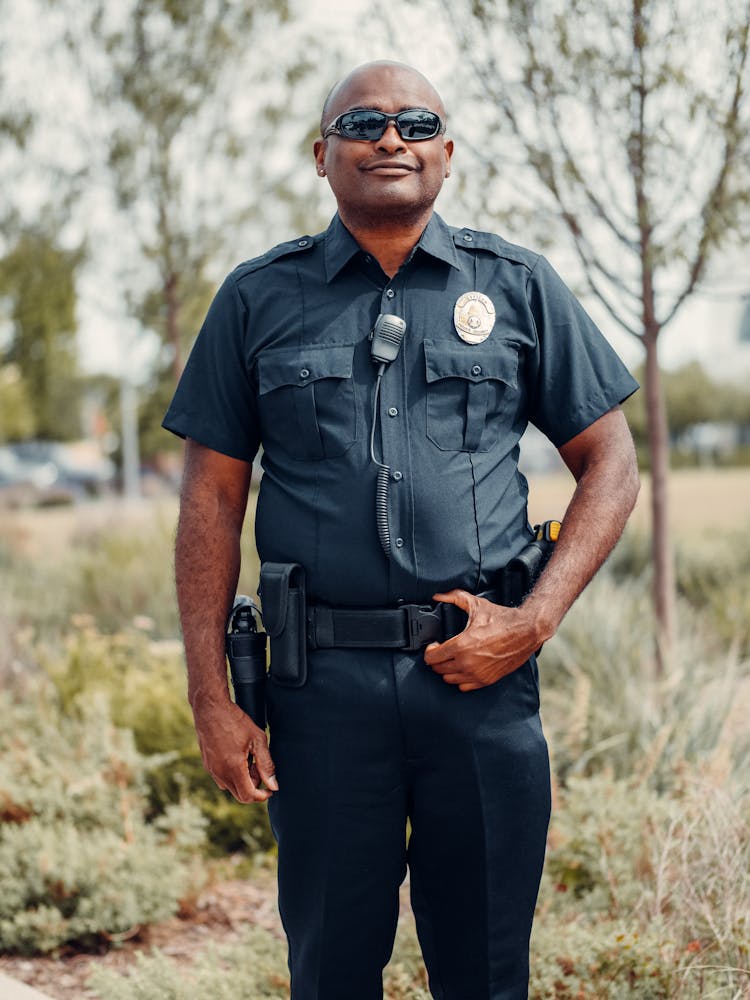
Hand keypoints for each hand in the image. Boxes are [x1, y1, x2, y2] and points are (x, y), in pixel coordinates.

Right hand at [192, 699, 277, 802]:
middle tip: (259, 767)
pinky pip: (222, 778)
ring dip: (242, 780)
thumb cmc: (235, 721)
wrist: (210, 708)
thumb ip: (266, 764)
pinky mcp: (207, 764)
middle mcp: (219, 772)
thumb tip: (273, 785)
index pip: (248, 796)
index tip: (270, 788)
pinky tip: (237, 756)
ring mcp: (211, 769)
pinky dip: (232, 774)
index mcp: (233, 768)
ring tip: (249, 759)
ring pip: (230, 786)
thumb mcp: (257, 739)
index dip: (262, 795)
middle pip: (239, 794)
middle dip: (253, 786)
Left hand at [423, 590, 545, 691]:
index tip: (434, 645)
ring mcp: (477, 674)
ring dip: (447, 670)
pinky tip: (464, 668)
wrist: (527, 631)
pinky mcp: (487, 680)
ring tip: (452, 659)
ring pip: (449, 679)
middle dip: (437, 660)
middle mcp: (467, 663)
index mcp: (462, 645)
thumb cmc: (503, 619)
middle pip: (438, 669)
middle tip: (442, 651)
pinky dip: (460, 679)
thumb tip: (438, 596)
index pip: (432, 658)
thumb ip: (454, 597)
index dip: (429, 650)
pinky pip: (464, 687)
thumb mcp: (477, 604)